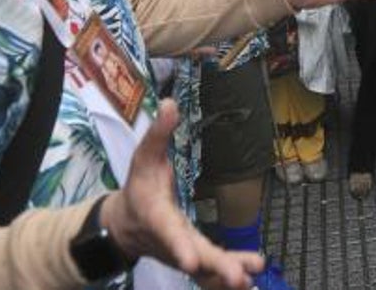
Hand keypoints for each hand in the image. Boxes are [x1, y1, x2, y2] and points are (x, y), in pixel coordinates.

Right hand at [100, 100, 263, 288]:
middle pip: (194, 257)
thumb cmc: (138, 188)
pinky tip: (251, 277)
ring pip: (205, 268)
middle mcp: (171, 241)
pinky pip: (210, 271)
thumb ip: (157, 134)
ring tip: (250, 278)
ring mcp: (182, 253)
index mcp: (157, 216)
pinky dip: (227, 275)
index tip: (189, 261)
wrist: (124, 225)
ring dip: (226, 274)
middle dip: (216, 266)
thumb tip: (170, 104)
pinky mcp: (193, 259)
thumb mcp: (143, 158)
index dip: (179, 245)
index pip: (168, 231)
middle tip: (238, 277)